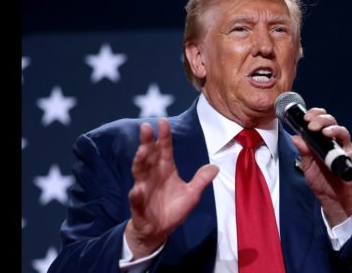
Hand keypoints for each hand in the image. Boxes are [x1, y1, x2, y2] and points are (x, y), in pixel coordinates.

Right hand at [125, 118, 218, 258]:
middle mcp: (152, 175)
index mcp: (166, 170)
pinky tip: (137, 190)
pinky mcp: (138, 204)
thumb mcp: (192, 194)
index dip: (164, 136)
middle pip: (149, 155)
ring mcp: (143, 188)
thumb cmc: (173, 208)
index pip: (164, 149)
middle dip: (146, 141)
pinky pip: (136, 198)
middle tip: (145, 126)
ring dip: (140, 161)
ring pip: (139, 172)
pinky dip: (136, 194)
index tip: (163, 121)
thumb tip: (215, 167)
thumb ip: (201, 180)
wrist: (159, 230)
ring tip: (142, 151)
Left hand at [291, 108, 351, 226]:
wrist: (330, 197)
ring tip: (326, 132)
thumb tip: (295, 137)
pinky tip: (343, 153)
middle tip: (312, 125)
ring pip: (344, 133)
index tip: (306, 118)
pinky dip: (348, 153)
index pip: (321, 120)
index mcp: (323, 138)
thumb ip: (303, 151)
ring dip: (335, 130)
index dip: (315, 115)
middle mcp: (335, 140)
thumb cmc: (320, 178)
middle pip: (332, 122)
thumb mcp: (307, 164)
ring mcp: (345, 149)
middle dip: (322, 120)